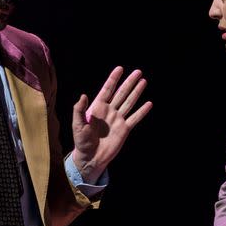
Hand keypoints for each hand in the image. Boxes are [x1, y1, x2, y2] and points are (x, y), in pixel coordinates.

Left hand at [71, 66, 152, 181]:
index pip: (107, 89)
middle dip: (129, 82)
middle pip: (121, 93)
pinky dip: (142, 111)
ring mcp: (118, 119)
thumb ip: (79, 110)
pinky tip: (148, 104)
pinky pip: (135, 118)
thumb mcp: (77, 125)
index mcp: (97, 107)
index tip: (120, 68)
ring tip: (143, 81)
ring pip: (129, 102)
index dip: (113, 79)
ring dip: (136, 92)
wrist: (91, 157)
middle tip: (138, 71)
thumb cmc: (81, 141)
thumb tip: (83, 95)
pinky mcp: (125, 129)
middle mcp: (109, 110)